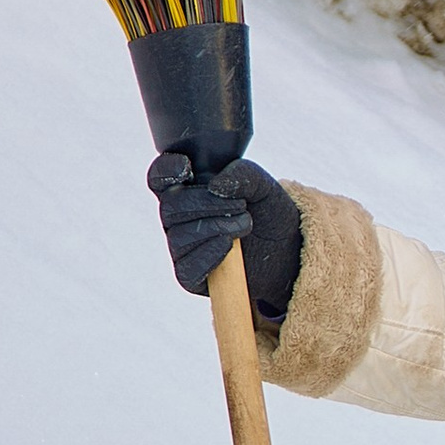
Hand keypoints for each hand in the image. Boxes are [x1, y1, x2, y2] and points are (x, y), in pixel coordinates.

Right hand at [147, 152, 304, 322]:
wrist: (285, 249)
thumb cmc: (266, 212)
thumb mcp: (263, 185)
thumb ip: (242, 174)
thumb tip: (215, 185)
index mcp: (186, 189)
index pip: (159, 178)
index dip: (166, 171)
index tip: (188, 168)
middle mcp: (177, 219)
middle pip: (169, 207)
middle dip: (205, 203)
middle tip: (241, 205)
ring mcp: (182, 248)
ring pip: (178, 237)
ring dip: (216, 227)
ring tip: (245, 224)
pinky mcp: (190, 276)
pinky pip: (187, 268)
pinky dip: (210, 253)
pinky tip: (229, 245)